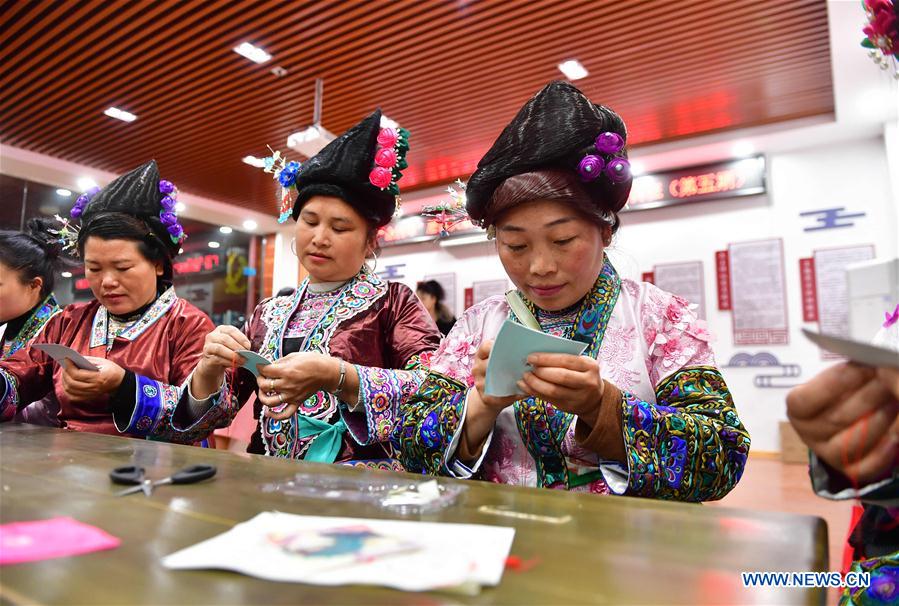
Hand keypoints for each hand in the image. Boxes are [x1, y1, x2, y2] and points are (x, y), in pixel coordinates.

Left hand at [61, 357, 124, 401]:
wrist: (120, 382)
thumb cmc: (112, 370)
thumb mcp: (103, 362)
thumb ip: (88, 360)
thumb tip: (74, 359)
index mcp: (98, 378)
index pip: (77, 374)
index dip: (69, 367)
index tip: (66, 359)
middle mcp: (93, 388)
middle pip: (71, 383)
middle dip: (65, 373)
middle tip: (65, 365)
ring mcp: (90, 394)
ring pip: (70, 390)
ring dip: (64, 381)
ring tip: (65, 373)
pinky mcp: (88, 397)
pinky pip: (72, 397)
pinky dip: (67, 390)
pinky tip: (67, 383)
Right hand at [197, 325, 250, 372]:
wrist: (213, 364)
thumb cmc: (226, 352)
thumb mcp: (234, 346)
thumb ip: (240, 346)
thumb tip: (248, 350)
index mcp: (222, 329)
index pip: (232, 331)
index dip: (241, 338)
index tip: (248, 346)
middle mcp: (213, 335)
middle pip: (225, 339)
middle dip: (237, 347)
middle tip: (246, 355)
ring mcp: (208, 345)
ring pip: (220, 348)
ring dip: (233, 355)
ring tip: (242, 360)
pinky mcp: (206, 356)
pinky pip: (217, 359)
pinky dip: (228, 362)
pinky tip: (235, 364)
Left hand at [256, 353, 335, 420]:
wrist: (326, 372)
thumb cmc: (312, 362)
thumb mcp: (294, 356)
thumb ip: (280, 362)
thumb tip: (269, 366)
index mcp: (286, 371)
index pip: (265, 371)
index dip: (260, 367)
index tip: (261, 366)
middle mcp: (287, 385)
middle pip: (264, 386)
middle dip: (260, 380)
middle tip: (262, 376)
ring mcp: (291, 396)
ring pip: (269, 402)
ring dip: (262, 396)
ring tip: (263, 392)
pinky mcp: (296, 402)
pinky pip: (284, 414)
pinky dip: (274, 416)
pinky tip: (268, 412)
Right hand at [460, 341, 519, 462]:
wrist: (485, 402)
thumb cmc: (498, 378)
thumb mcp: (500, 367)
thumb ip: (511, 359)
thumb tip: (533, 355)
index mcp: (480, 358)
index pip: (484, 347)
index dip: (495, 345)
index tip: (507, 345)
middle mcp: (476, 372)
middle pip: (490, 364)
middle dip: (507, 363)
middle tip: (525, 362)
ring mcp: (480, 386)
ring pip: (497, 381)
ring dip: (514, 380)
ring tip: (529, 378)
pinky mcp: (488, 400)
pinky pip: (503, 396)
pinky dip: (516, 394)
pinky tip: (527, 393)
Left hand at [520, 353, 604, 424]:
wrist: (595, 398)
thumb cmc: (582, 374)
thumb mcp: (581, 364)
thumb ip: (563, 360)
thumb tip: (536, 357)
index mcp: (590, 366)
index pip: (566, 360)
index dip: (547, 359)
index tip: (531, 358)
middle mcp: (588, 382)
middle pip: (560, 376)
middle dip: (541, 372)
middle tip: (527, 368)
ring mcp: (579, 397)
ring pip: (553, 391)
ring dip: (535, 383)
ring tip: (525, 377)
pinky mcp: (569, 407)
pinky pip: (548, 399)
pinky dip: (535, 392)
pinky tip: (526, 387)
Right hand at [787, 363, 898, 485]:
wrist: (861, 410)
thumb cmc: (851, 388)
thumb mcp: (848, 375)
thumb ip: (856, 370)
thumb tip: (877, 366)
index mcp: (799, 409)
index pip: (804, 402)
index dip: (832, 384)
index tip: (862, 367)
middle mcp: (809, 434)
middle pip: (835, 419)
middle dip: (868, 397)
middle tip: (888, 378)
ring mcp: (830, 454)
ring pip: (852, 444)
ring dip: (879, 420)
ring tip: (895, 399)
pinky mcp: (852, 470)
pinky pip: (866, 467)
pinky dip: (884, 451)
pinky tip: (896, 435)